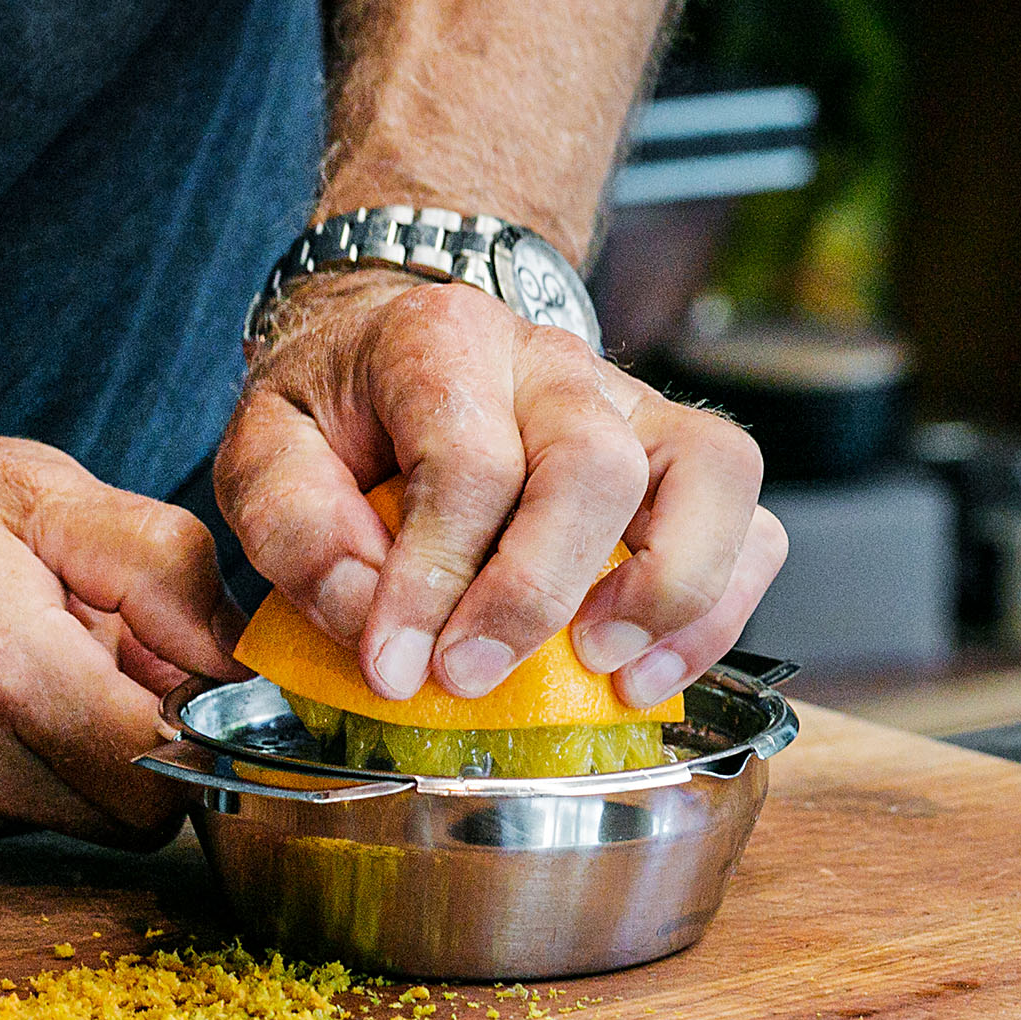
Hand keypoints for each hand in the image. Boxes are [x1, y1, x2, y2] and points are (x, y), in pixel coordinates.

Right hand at [0, 404, 242, 852]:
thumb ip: (162, 569)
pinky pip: (15, 819)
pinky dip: (22, 767)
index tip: (181, 668)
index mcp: (2, 665)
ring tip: (26, 661)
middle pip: (136, 814)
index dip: (202, 722)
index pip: (171, 768)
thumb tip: (239, 658)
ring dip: (84, 755)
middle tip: (102, 655)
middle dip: (147, 743)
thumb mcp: (38, 485)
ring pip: (81, 820)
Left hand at [215, 273, 785, 708]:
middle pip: (593, 464)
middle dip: (535, 591)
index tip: (393, 665)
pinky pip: (753, 526)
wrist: (409, 347)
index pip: (466, 460)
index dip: (432, 576)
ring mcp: (637, 408)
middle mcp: (557, 363)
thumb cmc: (344, 413)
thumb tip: (370, 614)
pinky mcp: (685, 462)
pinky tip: (646, 674)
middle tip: (471, 677)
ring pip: (712, 473)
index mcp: (446, 342)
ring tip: (600, 670)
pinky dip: (719, 612)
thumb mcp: (267, 447)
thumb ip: (294, 523)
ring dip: (668, 590)